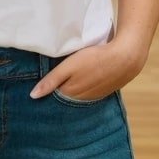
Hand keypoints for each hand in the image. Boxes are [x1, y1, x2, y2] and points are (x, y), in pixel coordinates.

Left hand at [29, 38, 144, 100]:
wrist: (125, 58)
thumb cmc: (94, 59)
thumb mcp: (69, 66)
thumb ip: (51, 80)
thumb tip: (33, 96)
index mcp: (71, 94)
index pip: (53, 98)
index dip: (46, 93)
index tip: (36, 90)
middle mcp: (81, 100)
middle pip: (65, 98)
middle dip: (57, 94)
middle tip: (48, 86)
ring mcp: (94, 96)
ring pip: (77, 97)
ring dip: (71, 92)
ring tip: (65, 82)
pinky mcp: (104, 91)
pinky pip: (89, 93)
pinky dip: (84, 89)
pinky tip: (83, 80)